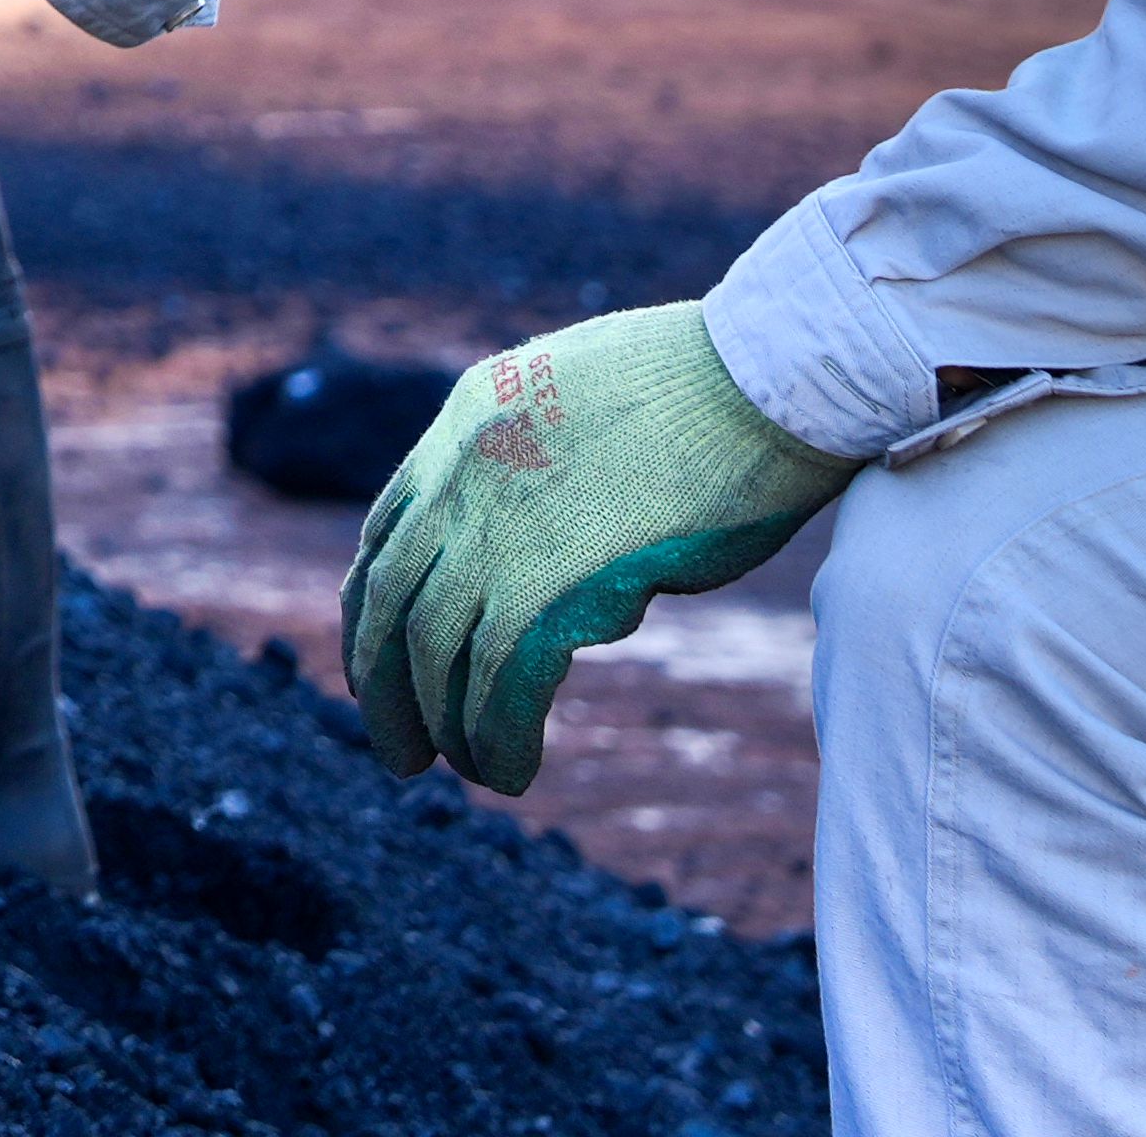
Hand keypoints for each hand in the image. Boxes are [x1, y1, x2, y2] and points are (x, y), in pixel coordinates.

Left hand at [341, 299, 847, 793]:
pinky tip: (512, 770)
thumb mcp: (589, 398)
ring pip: (436, 650)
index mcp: (470, 415)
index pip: (389, 530)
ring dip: (441, 724)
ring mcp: (500, 523)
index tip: (381, 656)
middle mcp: (464, 468)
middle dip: (384, 681)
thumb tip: (551, 541)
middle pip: (391, 598)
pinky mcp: (551, 580)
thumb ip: (546, 460)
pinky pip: (497, 682)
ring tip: (469, 771)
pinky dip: (499, 736)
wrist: (769, 374)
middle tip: (399, 748)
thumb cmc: (718, 385)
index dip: (375, 607)